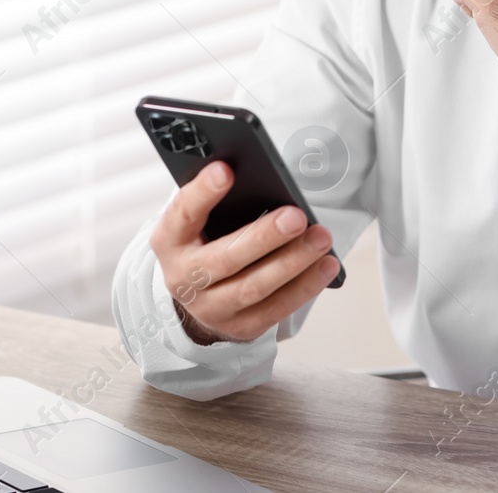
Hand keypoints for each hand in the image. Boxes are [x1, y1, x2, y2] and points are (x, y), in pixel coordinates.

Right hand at [151, 161, 339, 344]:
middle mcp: (183, 277)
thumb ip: (222, 201)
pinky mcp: (241, 326)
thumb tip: (265, 179)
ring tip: (321, 237)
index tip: (226, 170)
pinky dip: (305, 286)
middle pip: (224, 259)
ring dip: (292, 262)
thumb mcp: (202, 221)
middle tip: (296, 215)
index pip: (183, 213)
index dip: (202, 192)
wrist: (200, 297)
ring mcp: (211, 307)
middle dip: (263, 236)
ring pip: (253, 287)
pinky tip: (327, 264)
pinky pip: (276, 308)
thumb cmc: (208, 241)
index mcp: (170, 240)